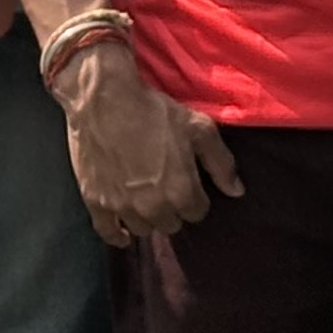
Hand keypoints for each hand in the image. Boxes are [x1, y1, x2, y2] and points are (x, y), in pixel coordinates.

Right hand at [53, 43, 236, 243]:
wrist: (103, 97)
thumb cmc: (154, 110)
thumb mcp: (198, 128)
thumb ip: (221, 163)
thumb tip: (236, 191)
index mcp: (182, 191)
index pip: (197, 212)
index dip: (194, 196)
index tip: (185, 181)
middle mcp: (154, 206)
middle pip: (171, 224)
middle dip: (171, 208)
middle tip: (163, 186)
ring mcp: (123, 207)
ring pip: (143, 228)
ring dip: (146, 217)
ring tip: (143, 198)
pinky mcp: (96, 201)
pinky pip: (108, 232)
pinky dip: (116, 235)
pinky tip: (122, 234)